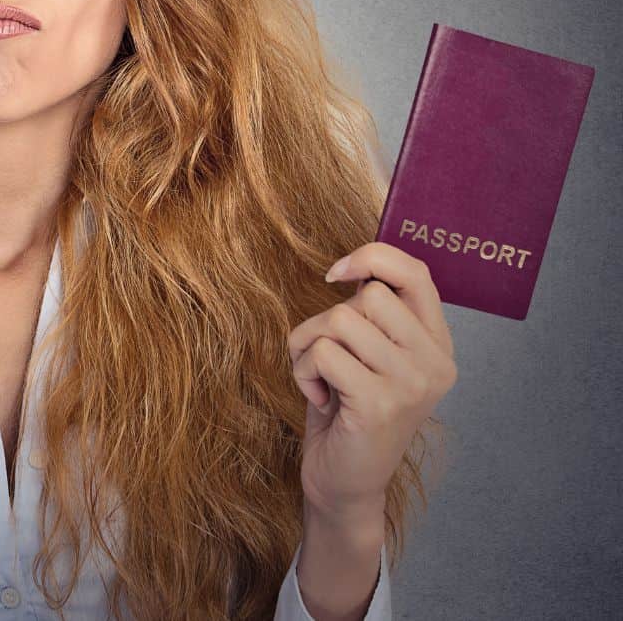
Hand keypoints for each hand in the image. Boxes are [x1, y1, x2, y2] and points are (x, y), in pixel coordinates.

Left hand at [287, 242, 457, 520]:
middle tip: (323, 357)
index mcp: (437, 343)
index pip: (417, 273)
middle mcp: (435, 362)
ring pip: (339, 320)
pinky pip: (322, 353)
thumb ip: (373, 317)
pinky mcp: (381, 402)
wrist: (345, 483)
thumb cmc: (347, 410)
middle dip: (325, 320)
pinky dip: (303, 372)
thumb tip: (354, 266)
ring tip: (318, 379)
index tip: (336, 274)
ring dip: (307, 347)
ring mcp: (412, 383)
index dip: (372, 257)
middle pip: (368, 296)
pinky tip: (319, 399)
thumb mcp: (368, 356)